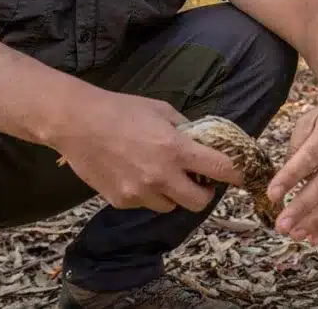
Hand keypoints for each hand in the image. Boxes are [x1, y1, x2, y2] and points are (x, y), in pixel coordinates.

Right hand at [51, 89, 242, 213]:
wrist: (77, 122)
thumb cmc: (120, 110)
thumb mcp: (161, 110)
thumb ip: (186, 128)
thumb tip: (204, 140)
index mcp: (175, 149)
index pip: (220, 170)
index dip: (235, 174)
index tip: (241, 174)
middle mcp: (161, 175)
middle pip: (200, 202)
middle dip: (204, 192)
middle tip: (198, 179)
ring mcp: (140, 192)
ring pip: (171, 207)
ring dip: (174, 194)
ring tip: (161, 174)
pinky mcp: (121, 201)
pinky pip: (146, 204)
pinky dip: (148, 194)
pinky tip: (135, 174)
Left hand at [266, 91, 317, 243]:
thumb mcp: (311, 118)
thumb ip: (297, 145)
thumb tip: (286, 176)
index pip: (309, 158)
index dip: (290, 177)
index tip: (272, 195)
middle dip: (301, 208)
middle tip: (281, 226)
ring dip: (317, 222)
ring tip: (296, 235)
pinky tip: (316, 236)